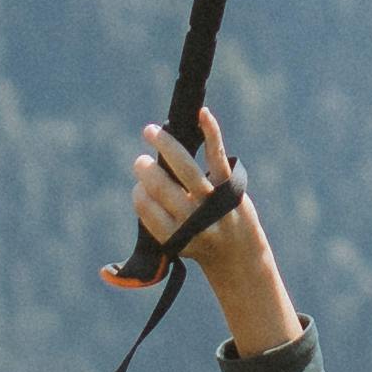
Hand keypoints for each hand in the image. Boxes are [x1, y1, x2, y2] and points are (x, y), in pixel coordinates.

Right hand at [131, 112, 297, 359]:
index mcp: (176, 238)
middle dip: (146, 170)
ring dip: (165, 145)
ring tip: (151, 132)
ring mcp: (214, 202)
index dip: (139, 193)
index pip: (146, 208)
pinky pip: (217, 156)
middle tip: (142, 162)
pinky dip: (210, 132)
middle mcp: (194, 221)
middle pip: (161, 188)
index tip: (139, 188)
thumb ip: (153, 223)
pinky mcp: (231, 187)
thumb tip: (130, 214)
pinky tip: (201, 113)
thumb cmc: (198, 247)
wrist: (241, 258)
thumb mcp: (173, 245)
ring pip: (185, 168)